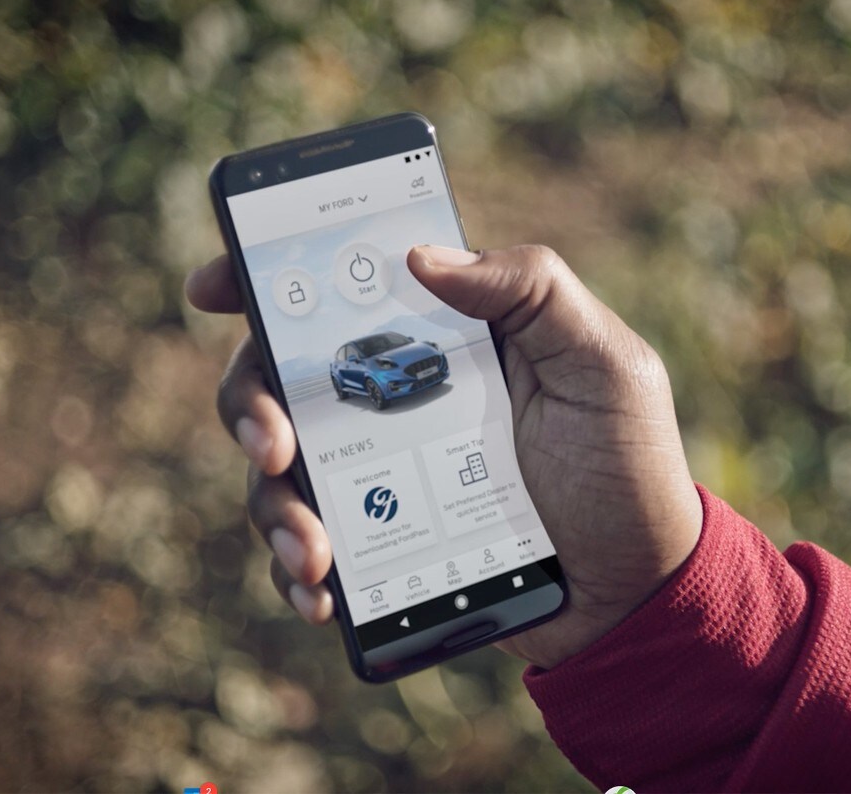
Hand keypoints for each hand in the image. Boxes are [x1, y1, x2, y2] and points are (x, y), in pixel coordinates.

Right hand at [185, 244, 702, 668]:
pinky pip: (310, 554)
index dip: (262, 280)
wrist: (638, 588)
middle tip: (272, 442)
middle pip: (279, 381)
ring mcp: (381, 475)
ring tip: (312, 550)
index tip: (212, 289)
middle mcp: (395, 401)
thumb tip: (420, 256)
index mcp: (440, 340)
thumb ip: (531, 289)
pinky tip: (320, 594)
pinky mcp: (381, 545)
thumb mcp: (602, 361)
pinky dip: (297, 572)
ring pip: (280, 474)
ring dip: (273, 506)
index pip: (339, 294)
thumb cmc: (626, 463)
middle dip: (248, 405)